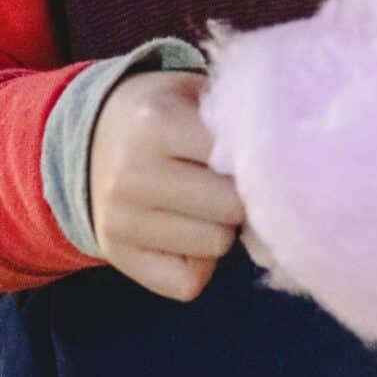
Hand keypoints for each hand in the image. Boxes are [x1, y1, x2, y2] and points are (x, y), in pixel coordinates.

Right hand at [87, 70, 245, 302]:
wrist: (90, 139)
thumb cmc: (161, 113)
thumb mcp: (192, 93)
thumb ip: (233, 118)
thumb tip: (286, 162)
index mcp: (155, 122)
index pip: (239, 156)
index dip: (255, 156)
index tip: (250, 150)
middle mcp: (133, 174)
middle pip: (232, 208)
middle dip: (240, 197)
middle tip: (225, 182)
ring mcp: (121, 220)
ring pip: (216, 246)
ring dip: (221, 229)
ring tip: (201, 204)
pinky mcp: (118, 257)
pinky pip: (189, 282)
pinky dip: (198, 264)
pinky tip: (184, 233)